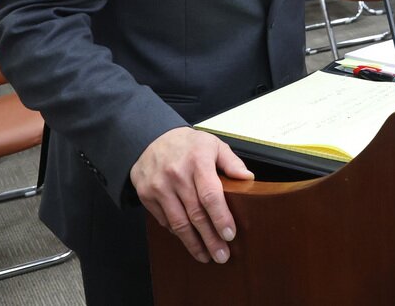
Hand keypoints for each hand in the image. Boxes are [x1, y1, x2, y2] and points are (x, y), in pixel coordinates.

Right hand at [130, 127, 253, 263]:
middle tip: (222, 255)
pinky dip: (178, 233)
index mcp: (197, 162)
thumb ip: (231, 162)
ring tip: (206, 256)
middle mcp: (176, 176)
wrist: (150, 139)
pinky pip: (164, 220)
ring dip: (193, 243)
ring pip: (178, 222)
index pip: (210, 195)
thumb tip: (248, 178)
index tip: (230, 235)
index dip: (221, 217)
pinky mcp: (146, 196)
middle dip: (210, 238)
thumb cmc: (188, 144)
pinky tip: (189, 241)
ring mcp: (159, 187)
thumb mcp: (213, 144)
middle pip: (195, 214)